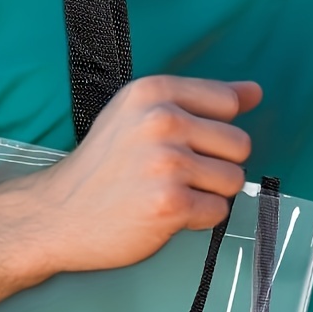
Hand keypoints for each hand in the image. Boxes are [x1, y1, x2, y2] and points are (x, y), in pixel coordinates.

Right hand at [16, 75, 260, 274]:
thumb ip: (198, 100)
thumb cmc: (102, 166)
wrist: (57, 213)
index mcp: (153, 92)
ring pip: (234, 180)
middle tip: (174, 174)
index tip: (186, 142)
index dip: (213, 130)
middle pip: (239, 144)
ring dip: (208, 193)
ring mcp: (167, 163)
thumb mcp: (138, 114)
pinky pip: (219, 211)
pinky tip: (164, 213)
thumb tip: (255, 92)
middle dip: (215, 164)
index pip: (227, 102)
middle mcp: (161, 121)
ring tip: (168, 192)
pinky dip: (197, 219)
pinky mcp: (171, 204)